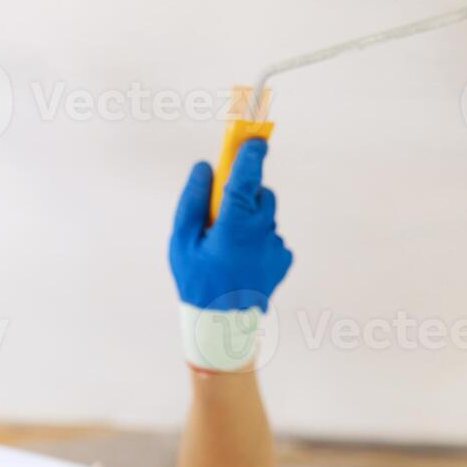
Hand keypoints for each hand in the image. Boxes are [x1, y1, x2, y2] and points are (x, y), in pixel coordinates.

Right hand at [169, 139, 292, 311]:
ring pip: (266, 216)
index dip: (250, 154)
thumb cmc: (197, 282)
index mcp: (235, 226)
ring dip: (250, 220)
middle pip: (261, 194)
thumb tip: (204, 168)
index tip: (252, 139)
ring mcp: (276, 246)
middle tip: (222, 212)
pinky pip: (271, 236)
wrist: (223, 327)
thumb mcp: (182, 242)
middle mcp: (262, 232)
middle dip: (245, 194)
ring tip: (227, 247)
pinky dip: (258, 240)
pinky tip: (241, 260)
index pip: (247, 178)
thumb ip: (193, 201)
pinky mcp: (284, 258)